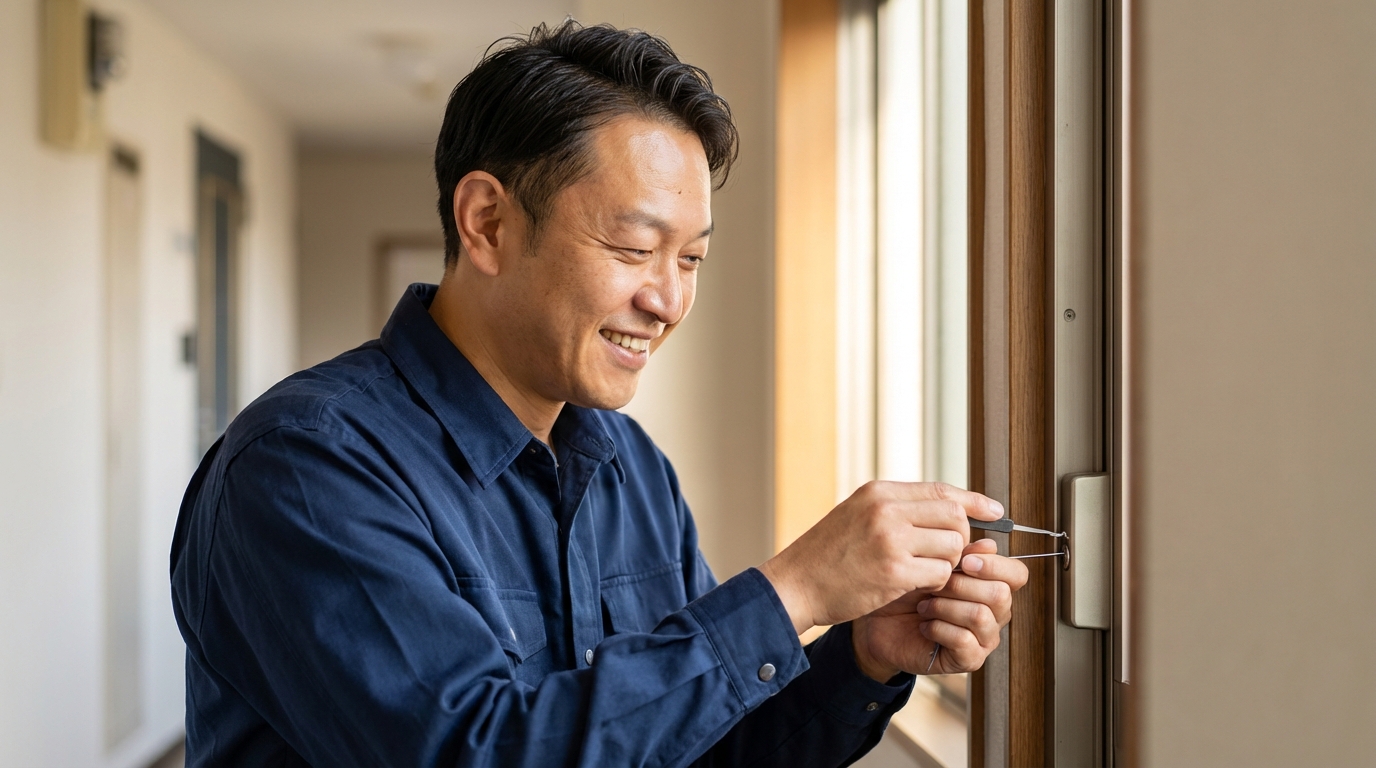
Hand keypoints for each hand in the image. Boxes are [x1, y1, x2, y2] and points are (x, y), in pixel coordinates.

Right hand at [758, 481, 1004, 634]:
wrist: (795, 584)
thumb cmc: (826, 555)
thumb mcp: (857, 516)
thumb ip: (896, 511)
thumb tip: (945, 512)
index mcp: (879, 492)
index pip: (940, 490)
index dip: (973, 500)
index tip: (995, 511)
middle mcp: (886, 509)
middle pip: (954, 516)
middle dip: (960, 538)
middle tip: (945, 556)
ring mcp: (890, 539)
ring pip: (952, 545)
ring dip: (946, 564)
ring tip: (923, 573)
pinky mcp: (893, 571)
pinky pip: (940, 573)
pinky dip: (935, 583)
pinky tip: (914, 587)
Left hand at [851, 538, 1028, 679]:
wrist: (881, 622)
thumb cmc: (909, 590)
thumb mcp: (932, 563)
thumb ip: (961, 552)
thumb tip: (988, 545)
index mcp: (993, 586)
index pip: (1017, 575)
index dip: (995, 565)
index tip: (964, 561)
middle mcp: (996, 613)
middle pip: (1000, 594)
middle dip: (960, 585)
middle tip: (933, 584)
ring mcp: (985, 638)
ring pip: (980, 616)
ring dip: (945, 606)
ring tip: (924, 606)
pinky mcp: (969, 659)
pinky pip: (963, 640)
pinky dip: (938, 628)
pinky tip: (924, 625)